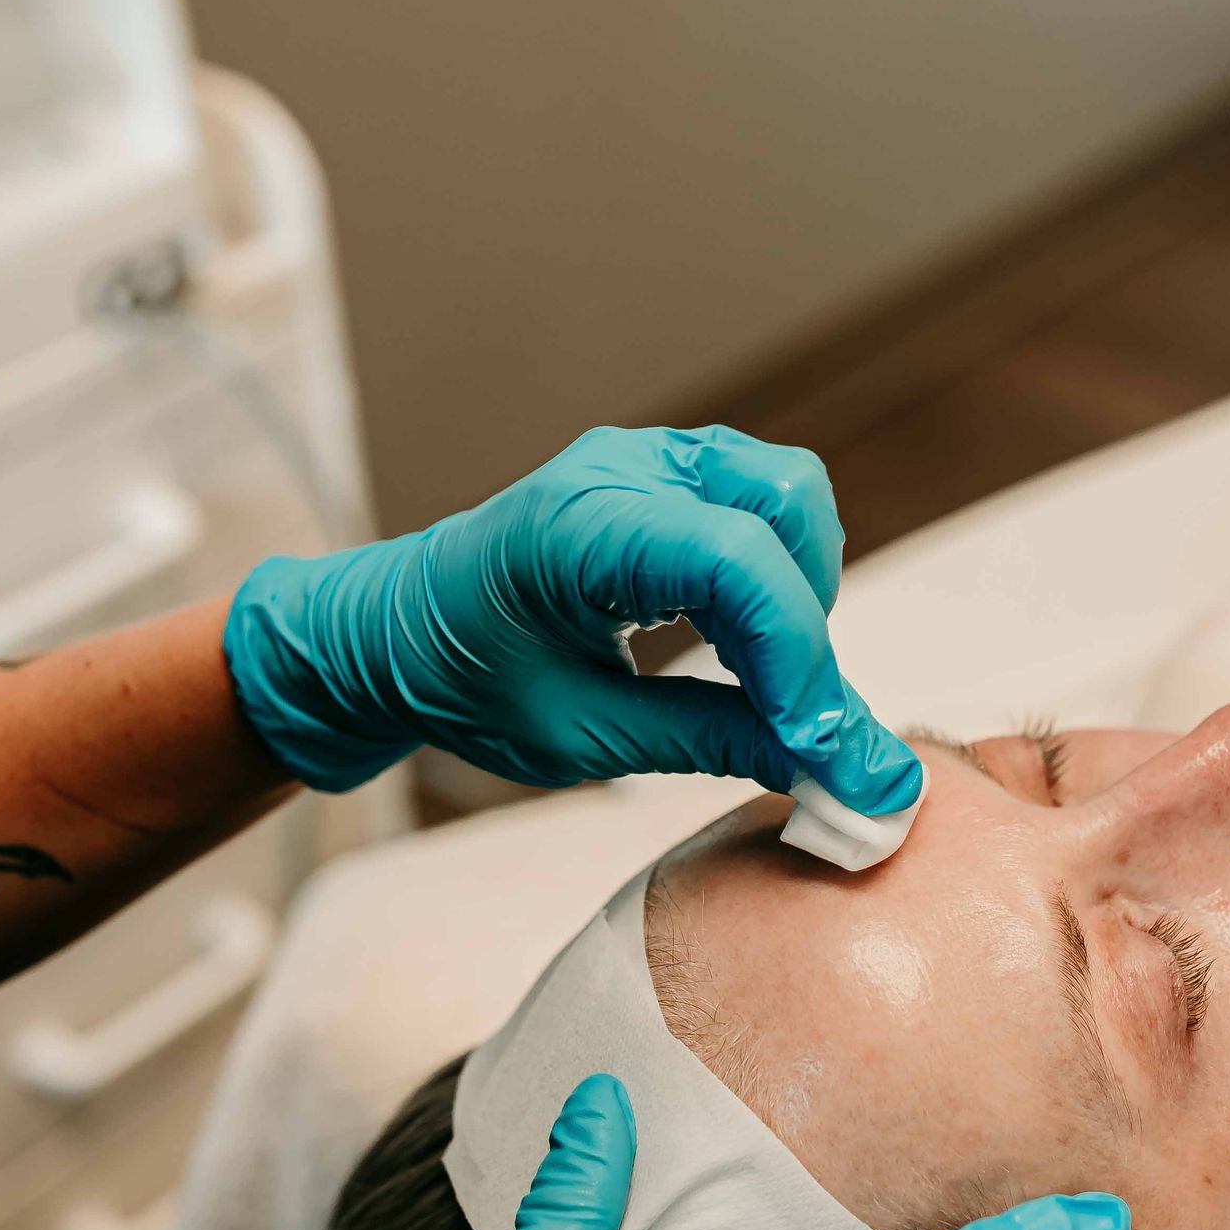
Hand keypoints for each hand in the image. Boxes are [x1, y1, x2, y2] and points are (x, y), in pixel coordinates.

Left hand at [223, 423, 921, 809]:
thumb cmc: (467, 681)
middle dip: (807, 618)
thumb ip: (711, 743)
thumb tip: (832, 772)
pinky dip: (779, 571)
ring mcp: (649, 457)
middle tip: (789, 714)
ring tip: (760, 678)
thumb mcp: (581, 737)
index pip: (733, 560)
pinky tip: (740, 641)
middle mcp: (621, 468)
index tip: (821, 744)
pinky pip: (765, 498)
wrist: (397, 631)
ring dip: (801, 588)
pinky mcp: (670, 470)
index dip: (796, 654)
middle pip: (784, 502)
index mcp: (575, 529)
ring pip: (788, 491)